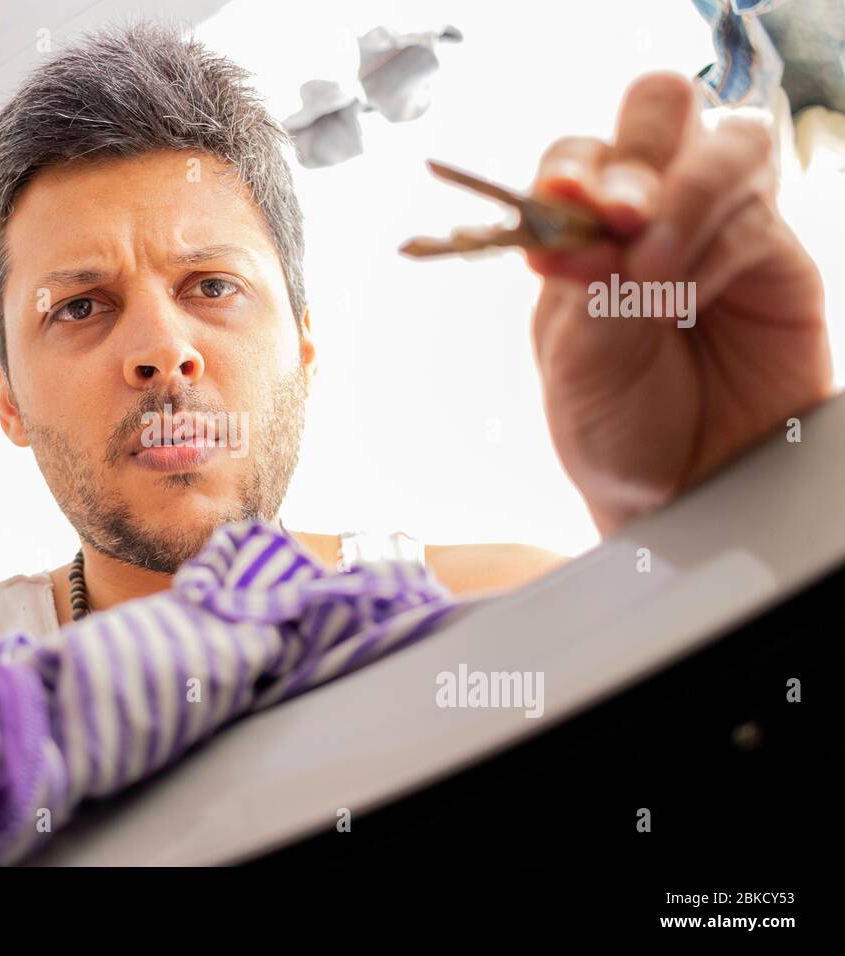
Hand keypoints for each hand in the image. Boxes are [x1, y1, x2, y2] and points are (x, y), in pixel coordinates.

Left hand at [526, 72, 833, 535]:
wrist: (678, 490)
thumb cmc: (614, 426)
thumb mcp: (578, 362)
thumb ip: (588, 285)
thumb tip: (585, 213)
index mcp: (581, 230)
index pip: (579, 152)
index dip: (573, 165)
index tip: (565, 201)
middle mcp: (650, 213)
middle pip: (658, 109)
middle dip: (638, 153)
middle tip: (619, 213)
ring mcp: (717, 227)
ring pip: (725, 144)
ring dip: (684, 197)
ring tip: (652, 272)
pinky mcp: (773, 257)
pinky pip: (758, 214)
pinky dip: (718, 247)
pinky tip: (689, 298)